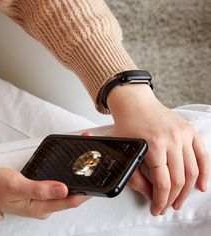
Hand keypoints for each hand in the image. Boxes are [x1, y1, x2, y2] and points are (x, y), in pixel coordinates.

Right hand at [0, 166, 89, 218]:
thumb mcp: (17, 186)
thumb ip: (40, 189)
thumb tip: (63, 189)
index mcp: (41, 207)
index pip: (70, 201)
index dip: (86, 192)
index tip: (96, 182)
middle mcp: (46, 204)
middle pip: (71, 194)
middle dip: (84, 181)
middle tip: (93, 166)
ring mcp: (44, 198)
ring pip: (66, 187)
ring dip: (76, 176)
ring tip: (86, 163)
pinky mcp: (42, 191)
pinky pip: (59, 183)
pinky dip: (67, 175)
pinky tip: (72, 167)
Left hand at [107, 84, 208, 215]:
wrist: (135, 104)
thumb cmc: (127, 125)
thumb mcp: (124, 150)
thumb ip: (135, 176)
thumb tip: (150, 195)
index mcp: (153, 145)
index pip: (162, 183)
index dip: (160, 201)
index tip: (157, 209)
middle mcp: (171, 140)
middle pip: (179, 180)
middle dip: (172, 199)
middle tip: (167, 206)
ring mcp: (183, 134)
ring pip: (192, 171)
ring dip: (187, 191)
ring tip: (180, 201)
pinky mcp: (189, 130)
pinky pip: (203, 155)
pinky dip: (204, 173)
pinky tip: (201, 186)